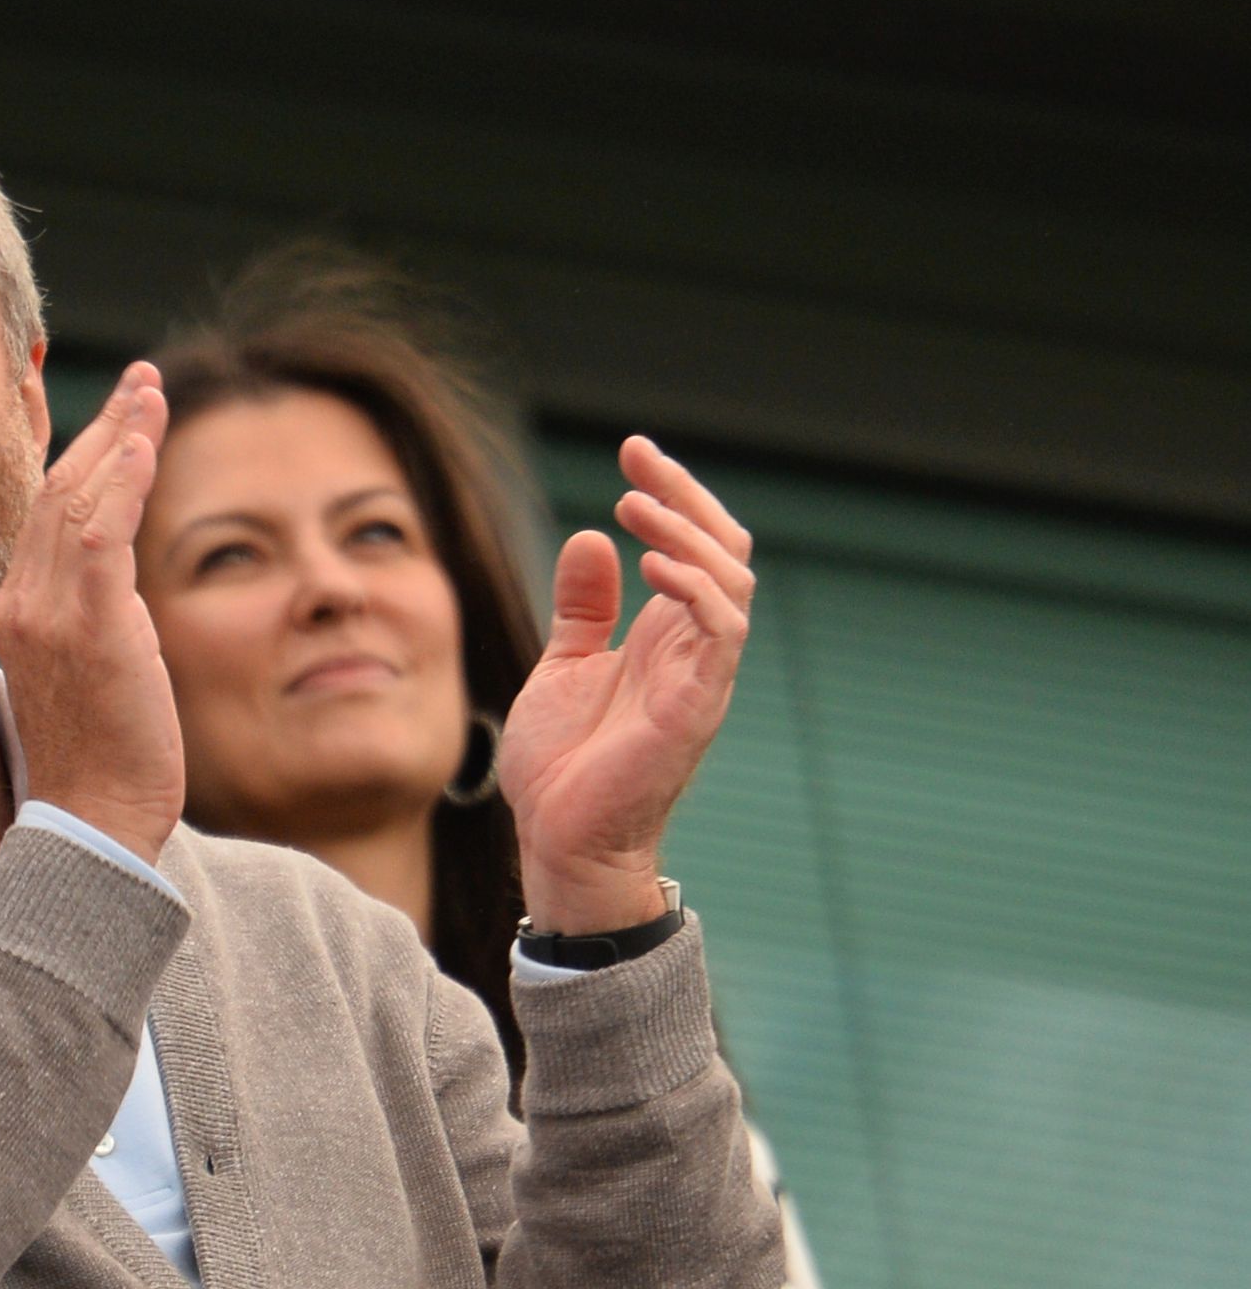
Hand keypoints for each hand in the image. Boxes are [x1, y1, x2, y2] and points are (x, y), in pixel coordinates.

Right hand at [0, 362, 182, 858]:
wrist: (92, 821)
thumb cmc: (97, 761)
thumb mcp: (84, 673)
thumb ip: (94, 620)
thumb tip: (119, 592)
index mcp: (18, 612)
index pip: (46, 514)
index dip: (82, 457)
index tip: (116, 415)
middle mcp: (22, 602)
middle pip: (59, 492)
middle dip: (104, 429)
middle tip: (143, 381)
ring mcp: (50, 613)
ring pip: (79, 500)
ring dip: (121, 437)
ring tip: (153, 391)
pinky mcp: (90, 625)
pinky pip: (102, 533)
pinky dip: (122, 481)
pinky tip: (145, 441)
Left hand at [496, 437, 754, 932]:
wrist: (559, 838)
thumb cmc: (563, 764)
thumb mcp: (564, 665)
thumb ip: (584, 608)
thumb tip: (590, 537)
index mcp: (666, 635)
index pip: (693, 545)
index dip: (672, 494)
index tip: (632, 451)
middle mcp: (694, 648)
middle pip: (722, 549)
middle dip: (685, 495)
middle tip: (637, 458)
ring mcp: (702, 674)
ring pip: (729, 581)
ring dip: (686, 534)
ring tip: (634, 505)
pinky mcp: (698, 705)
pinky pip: (721, 632)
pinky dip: (696, 591)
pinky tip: (653, 564)